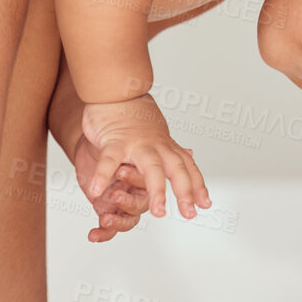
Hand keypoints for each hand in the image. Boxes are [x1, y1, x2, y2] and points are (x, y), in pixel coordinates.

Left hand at [72, 133, 148, 241]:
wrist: (98, 131)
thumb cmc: (119, 133)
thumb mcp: (131, 138)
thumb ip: (153, 150)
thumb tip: (190, 152)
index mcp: (150, 173)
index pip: (152, 184)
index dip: (145, 185)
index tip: (121, 172)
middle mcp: (138, 189)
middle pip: (142, 204)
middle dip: (132, 209)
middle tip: (124, 202)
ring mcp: (124, 199)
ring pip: (128, 219)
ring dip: (117, 220)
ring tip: (104, 217)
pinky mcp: (108, 207)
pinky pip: (109, 228)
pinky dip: (102, 234)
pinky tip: (93, 235)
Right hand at [81, 94, 209, 219]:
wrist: (114, 89)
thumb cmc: (133, 114)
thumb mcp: (158, 133)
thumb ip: (171, 148)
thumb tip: (191, 154)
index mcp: (165, 146)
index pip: (186, 167)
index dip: (197, 185)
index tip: (205, 204)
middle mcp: (155, 146)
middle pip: (176, 169)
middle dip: (184, 192)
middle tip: (189, 213)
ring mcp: (136, 143)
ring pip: (151, 168)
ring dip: (157, 190)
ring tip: (158, 213)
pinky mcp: (113, 141)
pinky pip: (109, 160)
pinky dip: (103, 175)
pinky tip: (96, 191)